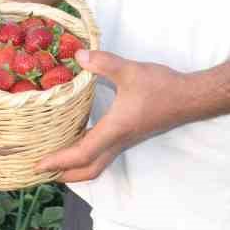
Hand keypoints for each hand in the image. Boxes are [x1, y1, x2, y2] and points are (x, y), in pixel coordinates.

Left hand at [36, 50, 191, 183]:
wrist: (190, 97)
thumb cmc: (162, 87)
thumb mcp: (130, 71)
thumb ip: (104, 63)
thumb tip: (78, 55)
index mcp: (115, 129)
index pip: (82, 154)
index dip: (60, 161)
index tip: (39, 165)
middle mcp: (118, 140)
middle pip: (89, 169)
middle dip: (64, 174)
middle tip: (41, 171)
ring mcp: (124, 140)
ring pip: (97, 163)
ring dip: (75, 168)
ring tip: (54, 162)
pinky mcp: (129, 135)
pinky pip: (103, 153)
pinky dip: (86, 155)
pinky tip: (75, 141)